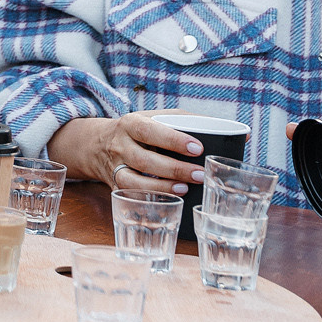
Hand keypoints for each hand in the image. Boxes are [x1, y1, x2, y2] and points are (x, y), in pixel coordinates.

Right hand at [47, 113, 202, 194]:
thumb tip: (224, 130)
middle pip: (143, 159)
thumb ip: (182, 120)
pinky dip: (147, 201)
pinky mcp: (114, 186)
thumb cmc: (137, 131)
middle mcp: (119, 146)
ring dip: (160, 187)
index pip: (150, 130)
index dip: (173, 140)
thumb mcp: (152, 117)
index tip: (197, 148)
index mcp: (130, 124)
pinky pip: (129, 197)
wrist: (97, 144)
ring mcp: (115, 167)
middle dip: (173, 169)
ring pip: (133, 181)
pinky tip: (166, 203)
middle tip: (199, 174)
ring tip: (184, 189)